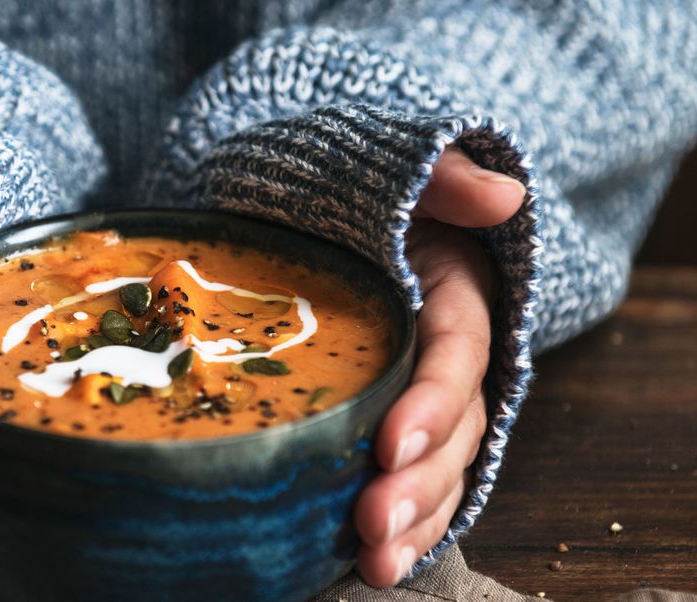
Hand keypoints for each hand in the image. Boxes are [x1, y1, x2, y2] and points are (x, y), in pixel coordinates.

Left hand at [353, 148, 525, 584]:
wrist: (320, 212)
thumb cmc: (353, 191)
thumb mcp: (393, 171)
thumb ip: (441, 178)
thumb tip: (502, 196)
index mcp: (453, 296)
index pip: (454, 355)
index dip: (431, 402)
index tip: (388, 445)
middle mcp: (447, 354)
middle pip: (453, 428)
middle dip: (419, 482)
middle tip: (371, 525)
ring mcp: (422, 393)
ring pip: (439, 466)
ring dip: (413, 519)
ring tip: (373, 563)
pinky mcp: (393, 419)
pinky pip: (412, 476)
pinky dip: (403, 521)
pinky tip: (370, 562)